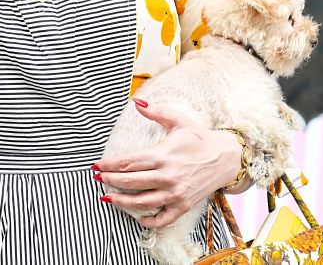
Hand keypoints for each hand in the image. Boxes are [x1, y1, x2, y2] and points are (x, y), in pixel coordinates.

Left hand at [95, 101, 242, 229]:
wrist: (226, 158)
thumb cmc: (200, 138)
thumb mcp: (179, 121)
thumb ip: (157, 112)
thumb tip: (137, 102)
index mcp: (164, 154)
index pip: (129, 162)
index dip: (109, 165)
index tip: (97, 165)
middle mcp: (168, 176)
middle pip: (130, 182)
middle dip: (110, 181)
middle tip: (97, 179)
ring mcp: (175, 193)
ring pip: (141, 202)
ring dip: (121, 201)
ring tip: (107, 197)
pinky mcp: (183, 205)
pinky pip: (161, 219)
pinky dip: (147, 220)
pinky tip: (136, 215)